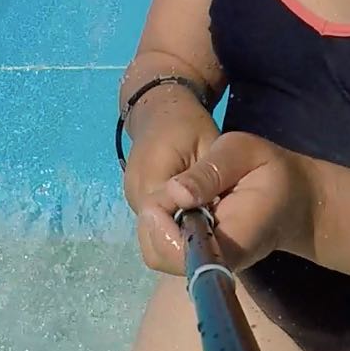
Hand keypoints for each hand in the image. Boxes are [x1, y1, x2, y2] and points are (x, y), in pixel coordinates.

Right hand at [123, 89, 219, 264]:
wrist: (160, 107)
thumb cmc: (188, 123)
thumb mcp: (207, 145)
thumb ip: (206, 179)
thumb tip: (202, 211)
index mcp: (149, 183)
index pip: (164, 230)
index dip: (189, 241)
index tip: (215, 239)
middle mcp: (135, 197)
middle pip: (157, 239)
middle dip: (185, 243)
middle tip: (216, 235)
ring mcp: (134, 200)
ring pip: (156, 234)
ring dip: (182, 235)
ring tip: (209, 225)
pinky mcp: (138, 199)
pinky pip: (157, 224)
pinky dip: (176, 225)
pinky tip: (197, 217)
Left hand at [138, 131, 319, 276]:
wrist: (294, 201)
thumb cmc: (272, 171)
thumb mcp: (244, 152)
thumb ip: (211, 171)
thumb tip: (175, 193)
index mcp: (235, 238)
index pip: (186, 252)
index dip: (164, 227)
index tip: (169, 193)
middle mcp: (218, 260)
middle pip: (161, 256)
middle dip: (153, 220)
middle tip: (170, 187)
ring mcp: (206, 261)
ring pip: (157, 253)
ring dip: (154, 220)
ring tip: (175, 192)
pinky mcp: (199, 257)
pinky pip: (164, 247)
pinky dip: (160, 222)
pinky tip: (178, 203)